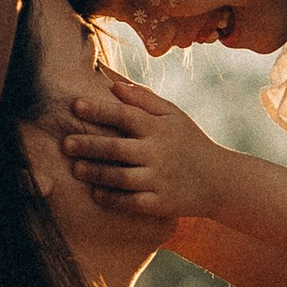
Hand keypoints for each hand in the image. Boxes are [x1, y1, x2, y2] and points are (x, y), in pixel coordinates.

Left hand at [62, 68, 231, 220]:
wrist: (221, 181)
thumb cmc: (190, 142)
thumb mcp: (174, 115)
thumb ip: (143, 99)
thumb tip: (111, 82)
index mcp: (160, 128)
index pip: (125, 115)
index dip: (100, 109)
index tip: (75, 105)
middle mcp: (159, 153)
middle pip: (117, 148)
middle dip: (89, 145)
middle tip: (66, 143)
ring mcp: (159, 180)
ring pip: (119, 177)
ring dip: (95, 173)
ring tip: (75, 168)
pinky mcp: (160, 204)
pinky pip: (130, 202)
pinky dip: (111, 198)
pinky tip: (95, 193)